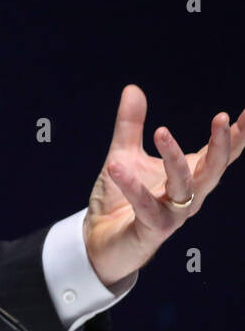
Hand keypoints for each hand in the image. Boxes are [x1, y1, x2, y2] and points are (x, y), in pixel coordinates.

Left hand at [84, 84, 244, 286]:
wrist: (99, 242)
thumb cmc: (120, 201)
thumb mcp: (123, 154)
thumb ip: (131, 124)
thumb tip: (133, 89)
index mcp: (188, 178)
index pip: (218, 154)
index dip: (236, 136)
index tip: (244, 113)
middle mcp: (187, 197)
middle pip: (214, 170)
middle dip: (222, 145)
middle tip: (222, 118)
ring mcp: (172, 215)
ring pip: (184, 187)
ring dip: (174, 159)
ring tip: (161, 131)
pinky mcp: (150, 230)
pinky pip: (145, 206)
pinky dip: (132, 187)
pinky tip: (115, 166)